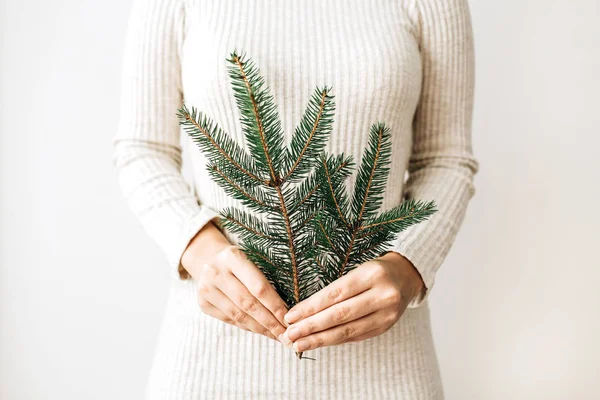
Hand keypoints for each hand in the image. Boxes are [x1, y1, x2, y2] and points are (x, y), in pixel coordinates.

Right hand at [181, 221, 291, 345]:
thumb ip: (266, 277)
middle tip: (286, 334)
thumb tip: (289, 309)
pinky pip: (230, 320)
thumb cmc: (240, 261)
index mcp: (232, 257)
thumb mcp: (252, 258)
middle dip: (270, 322)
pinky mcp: (203, 303)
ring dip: (260, 328)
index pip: (259, 287)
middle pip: (248, 304)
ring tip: (276, 336)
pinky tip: (261, 331)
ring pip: (238, 315)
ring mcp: (206, 289)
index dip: (275, 306)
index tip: (290, 319)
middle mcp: (216, 272)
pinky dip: (247, 327)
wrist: (209, 259)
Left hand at [282, 251, 423, 351]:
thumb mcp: (359, 270)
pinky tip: (319, 343)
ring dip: (320, 339)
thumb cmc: (375, 271)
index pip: (335, 294)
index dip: (311, 307)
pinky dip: (335, 340)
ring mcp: (387, 314)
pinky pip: (355, 336)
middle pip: (340, 314)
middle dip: (311, 326)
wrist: (407, 276)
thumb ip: (336, 289)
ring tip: (299, 344)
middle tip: (290, 334)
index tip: (291, 316)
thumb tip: (303, 311)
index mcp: (372, 274)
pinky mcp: (386, 327)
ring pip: (348, 330)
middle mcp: (382, 295)